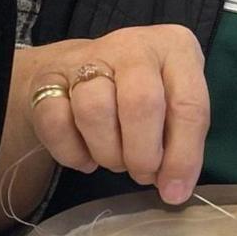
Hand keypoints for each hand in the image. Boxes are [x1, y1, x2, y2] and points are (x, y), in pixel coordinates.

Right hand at [20, 25, 209, 204]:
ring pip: (94, 111)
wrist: (77, 68)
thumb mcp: (172, 103)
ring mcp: (86, 57)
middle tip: (142, 173)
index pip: (188, 104)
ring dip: (107, 153)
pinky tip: (85, 156)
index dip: (183, 156)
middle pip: (140, 103)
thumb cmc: (139, 91)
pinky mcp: (48, 77)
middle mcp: (133, 45)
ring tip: (114, 160)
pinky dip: (72, 152)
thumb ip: (179, 141)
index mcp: (174, 47)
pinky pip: (56, 122)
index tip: (174, 190)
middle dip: (142, 154)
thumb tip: (174, 188)